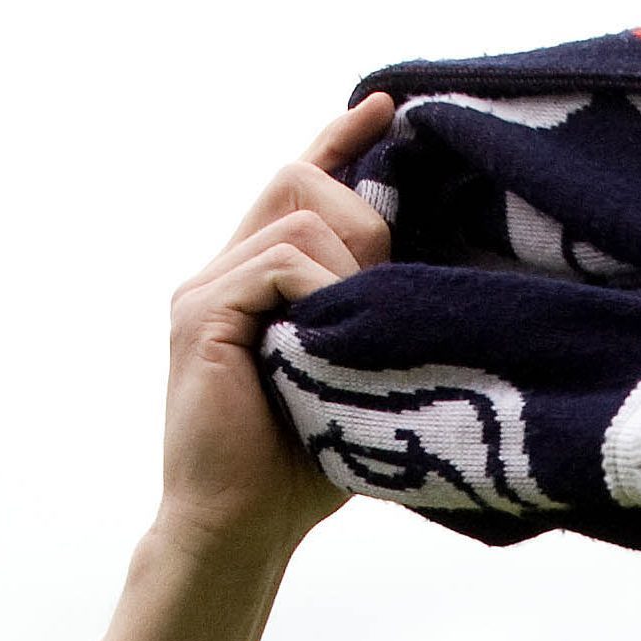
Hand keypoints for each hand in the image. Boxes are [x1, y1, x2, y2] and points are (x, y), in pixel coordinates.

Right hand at [87, 95, 392, 640]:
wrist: (236, 532)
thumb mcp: (351, 381)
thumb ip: (370, 324)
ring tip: (360, 329)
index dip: (338, 142)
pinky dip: (321, 291)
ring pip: (298, 216)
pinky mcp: (202, 317)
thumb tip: (438, 287)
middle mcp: (219, 273)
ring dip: (350, 262)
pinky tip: (333, 336)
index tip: (385, 108)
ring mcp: (205, 291)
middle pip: (295, 178)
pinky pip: (278, 263)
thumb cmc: (297, 470)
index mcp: (251, 282)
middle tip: (387, 283)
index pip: (293, 185)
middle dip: (360, 212)